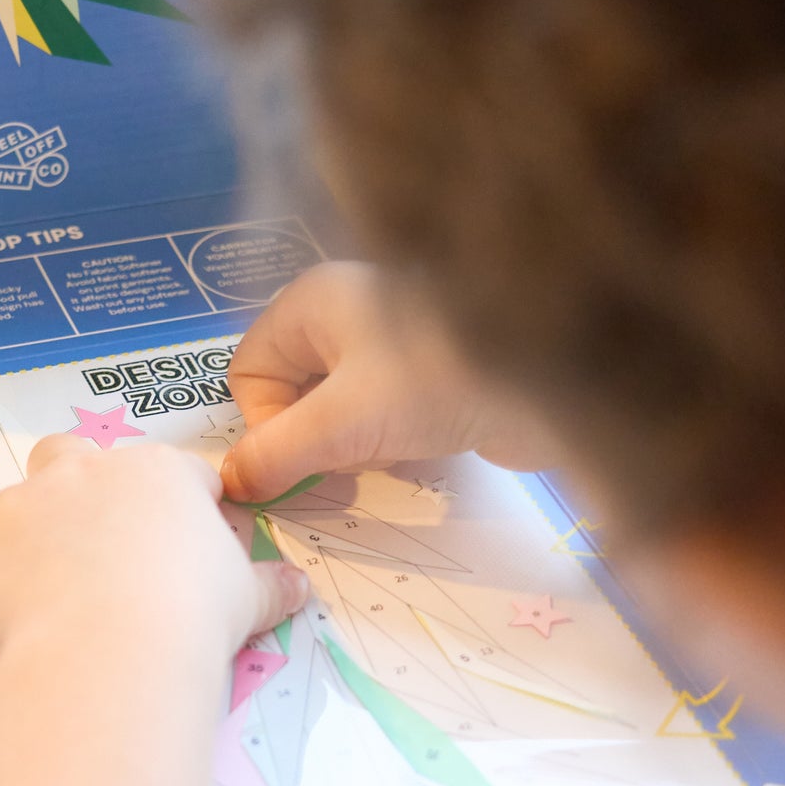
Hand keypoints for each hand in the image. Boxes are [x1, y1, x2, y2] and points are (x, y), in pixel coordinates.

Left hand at [0, 435, 307, 670]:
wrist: (109, 657)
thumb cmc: (192, 614)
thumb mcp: (248, 599)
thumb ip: (270, 586)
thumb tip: (298, 587)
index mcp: (155, 473)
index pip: (178, 477)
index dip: (189, 513)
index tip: (194, 555)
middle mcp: (80, 473)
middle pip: (74, 457)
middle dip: (86, 489)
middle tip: (108, 550)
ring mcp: (19, 511)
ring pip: (22, 507)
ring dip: (39, 539)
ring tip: (66, 598)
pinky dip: (6, 592)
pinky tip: (34, 632)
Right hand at [222, 262, 560, 502]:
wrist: (554, 382)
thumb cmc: (433, 383)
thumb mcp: (340, 424)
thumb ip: (276, 454)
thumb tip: (230, 483)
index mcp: (312, 301)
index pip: (250, 370)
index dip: (266, 422)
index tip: (305, 455)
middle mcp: (345, 311)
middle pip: (292, 392)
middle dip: (313, 438)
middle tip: (350, 456)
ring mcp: (390, 341)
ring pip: (337, 410)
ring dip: (353, 445)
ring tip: (391, 449)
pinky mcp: (429, 374)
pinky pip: (381, 416)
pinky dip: (390, 441)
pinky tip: (419, 447)